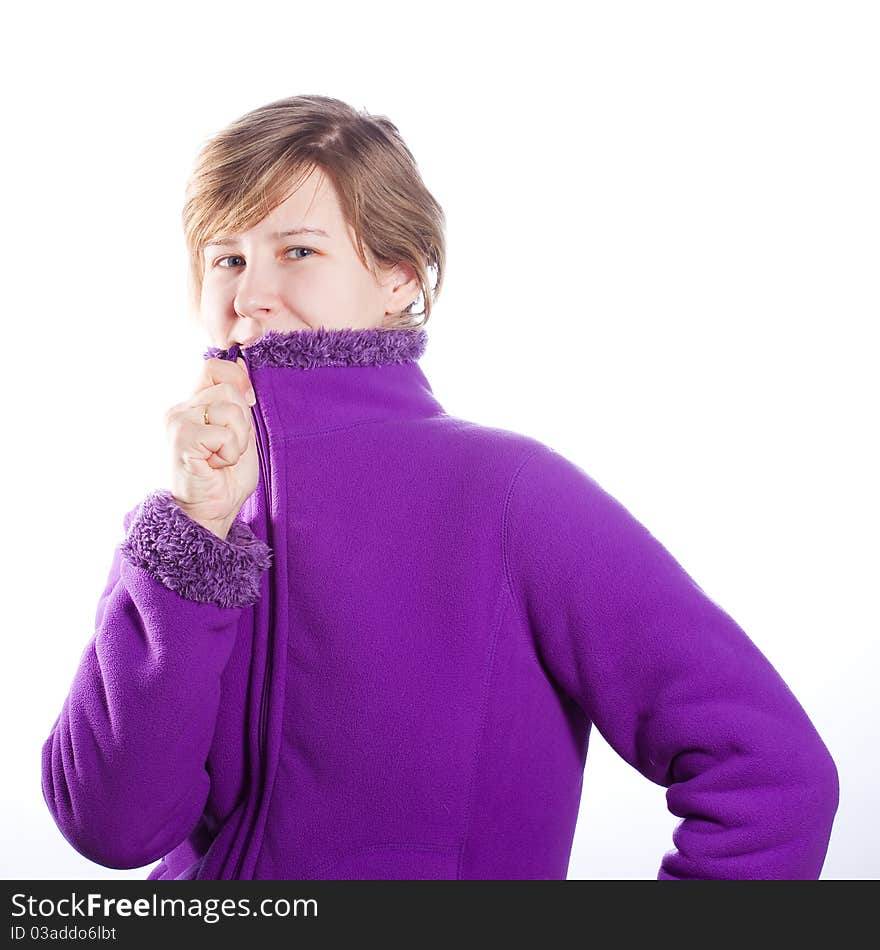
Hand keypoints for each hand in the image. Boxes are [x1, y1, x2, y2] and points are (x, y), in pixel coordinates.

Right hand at [164, 356, 258, 538]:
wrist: (212, 511)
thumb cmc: (226, 477)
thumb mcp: (241, 432)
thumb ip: (239, 403)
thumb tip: (241, 363)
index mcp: (193, 404)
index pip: (214, 367)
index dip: (237, 379)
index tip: (247, 405)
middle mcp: (180, 409)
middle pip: (229, 388)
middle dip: (242, 423)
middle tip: (228, 448)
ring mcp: (177, 422)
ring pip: (230, 409)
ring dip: (237, 440)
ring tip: (221, 457)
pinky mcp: (181, 438)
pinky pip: (224, 433)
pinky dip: (229, 453)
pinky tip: (215, 465)